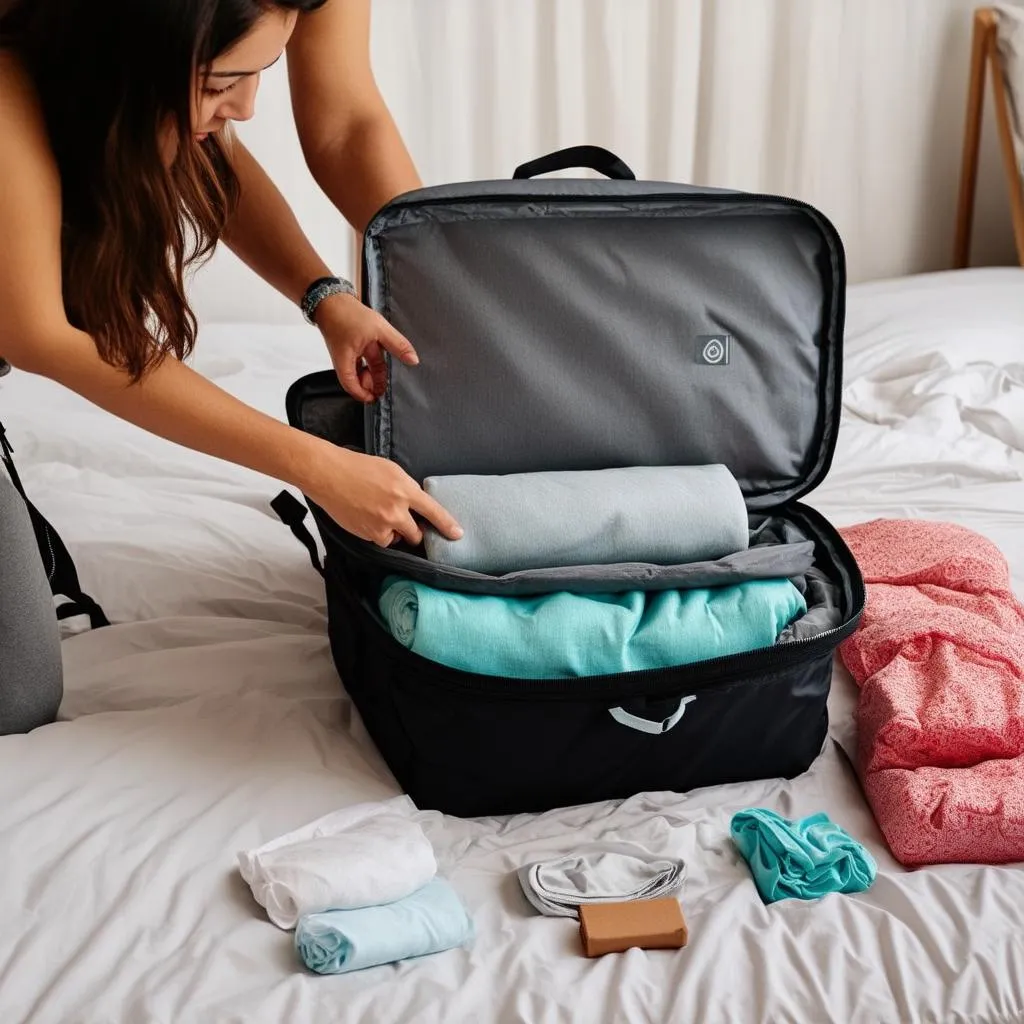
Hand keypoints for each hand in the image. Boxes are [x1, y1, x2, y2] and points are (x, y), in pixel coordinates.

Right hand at [303, 440, 462, 547]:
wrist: (328, 474)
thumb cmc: (358, 467)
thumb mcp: (391, 470)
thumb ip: (407, 488)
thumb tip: (417, 502)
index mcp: (405, 490)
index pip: (433, 511)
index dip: (447, 525)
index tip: (457, 535)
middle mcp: (395, 510)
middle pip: (417, 534)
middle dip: (415, 531)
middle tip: (407, 522)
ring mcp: (380, 524)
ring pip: (397, 538)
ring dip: (394, 532)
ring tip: (379, 514)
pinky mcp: (365, 534)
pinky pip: (380, 540)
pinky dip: (378, 533)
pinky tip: (367, 517)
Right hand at [314, 292, 417, 402]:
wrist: (331, 298)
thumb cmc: (349, 314)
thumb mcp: (379, 329)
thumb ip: (398, 345)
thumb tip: (413, 360)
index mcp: (345, 360)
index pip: (350, 385)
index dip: (361, 394)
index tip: (374, 398)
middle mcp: (344, 359)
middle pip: (356, 379)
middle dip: (370, 386)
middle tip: (384, 390)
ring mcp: (346, 352)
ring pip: (359, 370)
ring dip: (371, 375)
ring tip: (386, 376)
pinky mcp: (349, 345)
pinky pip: (360, 360)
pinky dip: (370, 363)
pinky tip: (382, 360)